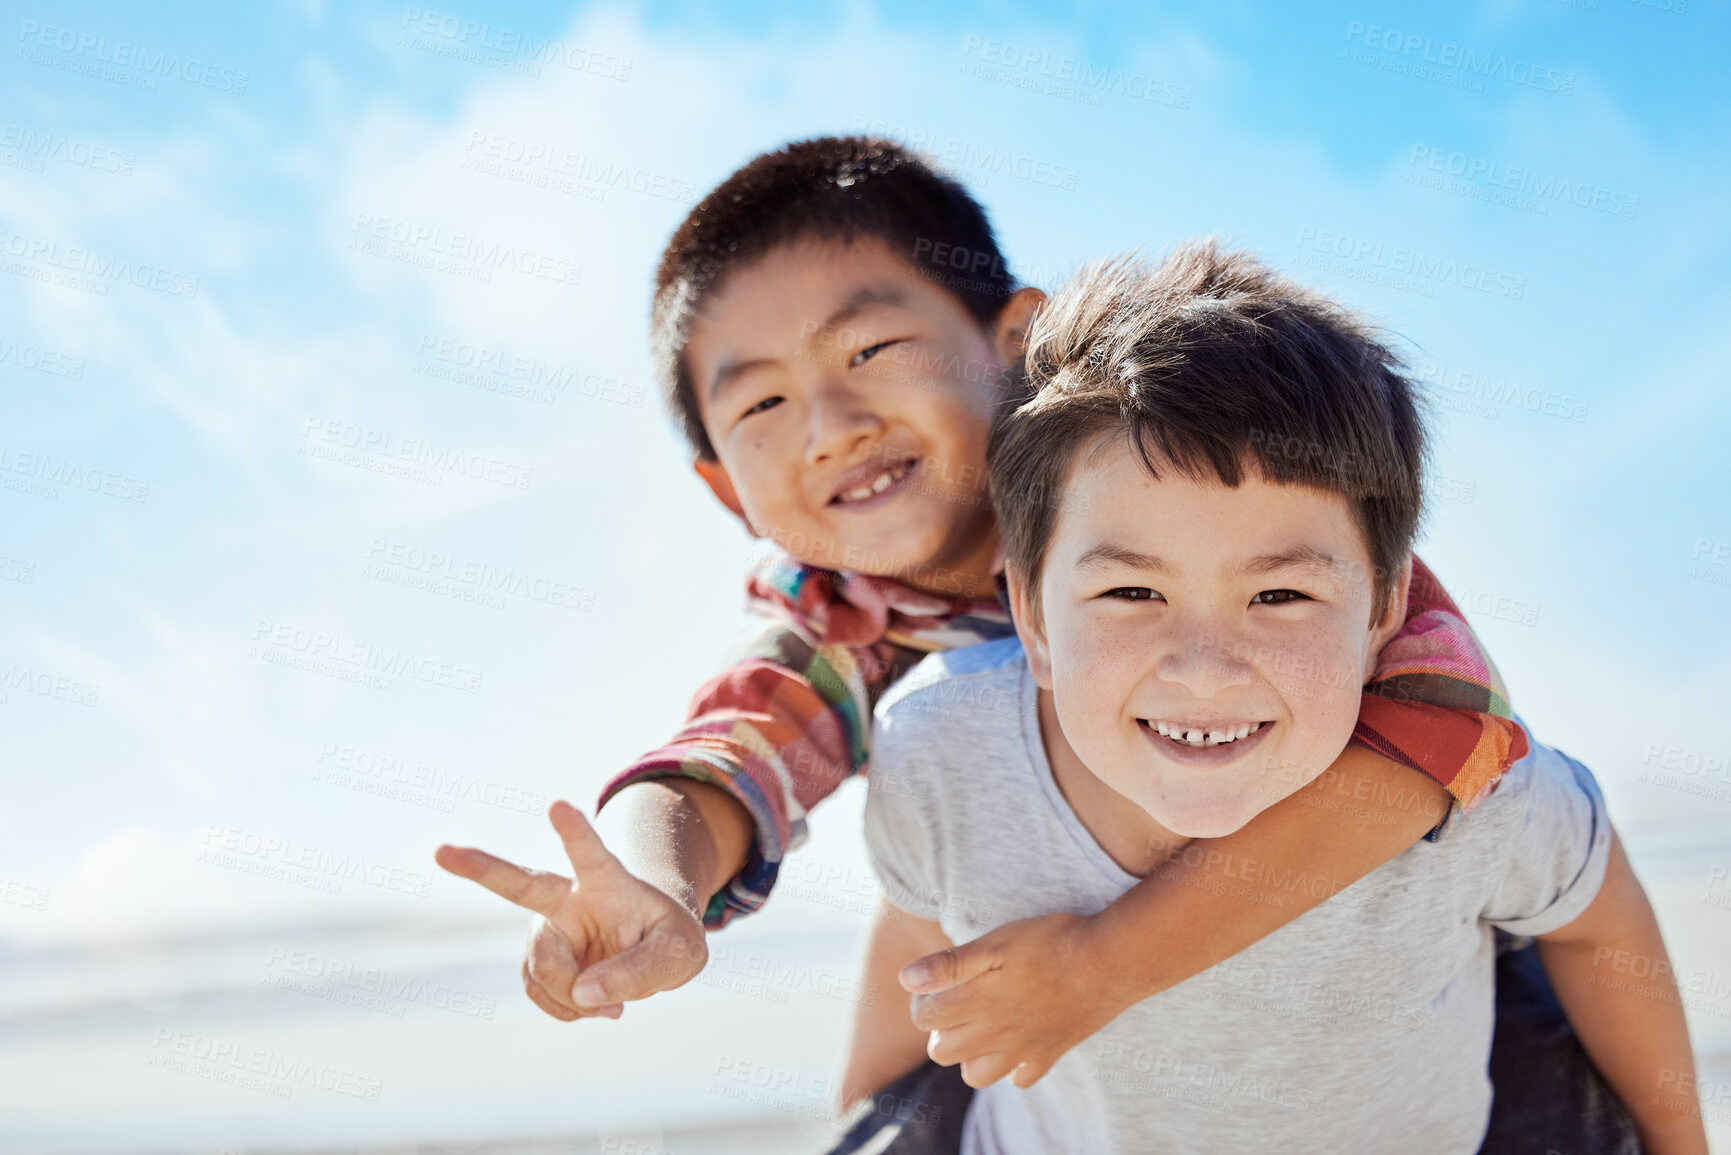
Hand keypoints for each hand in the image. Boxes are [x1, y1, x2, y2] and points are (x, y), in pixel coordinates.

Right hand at [435, 800, 708, 1020]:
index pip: (590, 852)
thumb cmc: (669, 939)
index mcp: (608, 880)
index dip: (575, 831)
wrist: (650, 950)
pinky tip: (592, 1004)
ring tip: (613, 1003)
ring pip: (544, 971)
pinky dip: (570, 1010)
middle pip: (520, 885)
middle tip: (442, 851)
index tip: (558, 804)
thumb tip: (584, 993)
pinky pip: (541, 994)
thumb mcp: (680, 955)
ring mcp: (546, 930)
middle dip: (480, 867)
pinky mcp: (537, 960)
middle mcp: (567, 898)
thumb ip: (641, 972)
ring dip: (577, 998)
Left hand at [901, 912, 1125, 1088]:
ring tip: (979, 1026)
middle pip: (942, 1052)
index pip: (923, 1019)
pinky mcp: (1050, 1054)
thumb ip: (948, 964)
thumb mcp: (995, 941)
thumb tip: (906, 979)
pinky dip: (1013, 1068)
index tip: (936, 983)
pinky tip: (1017, 1041)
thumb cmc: (1050, 943)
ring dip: (969, 1055)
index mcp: (975, 1003)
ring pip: (976, 1075)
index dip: (922, 1000)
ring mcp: (1022, 1050)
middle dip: (939, 1029)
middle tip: (955, 1003)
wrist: (1109, 961)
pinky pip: (1021, 1079)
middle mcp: (993, 1035)